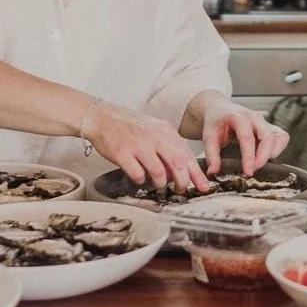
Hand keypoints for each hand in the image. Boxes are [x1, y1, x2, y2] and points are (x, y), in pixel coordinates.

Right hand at [82, 100, 211, 192]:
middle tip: (181, 190)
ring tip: (158, 185)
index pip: (187, 155)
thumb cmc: (129, 126)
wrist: (102, 117)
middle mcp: (154, 137)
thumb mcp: (155, 130)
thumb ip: (168, 147)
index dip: (197, 173)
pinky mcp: (122, 153)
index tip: (203, 186)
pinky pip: (137, 174)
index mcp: (165, 131)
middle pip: (178, 164)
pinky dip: (141, 180)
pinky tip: (140, 178)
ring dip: (161, 183)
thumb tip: (181, 170)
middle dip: (183, 182)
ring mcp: (138, 145)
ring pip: (159, 172)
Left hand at [192, 91, 289, 176]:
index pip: (248, 139)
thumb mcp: (208, 136)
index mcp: (239, 117)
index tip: (248, 172)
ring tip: (258, 163)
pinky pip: (282, 137)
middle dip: (264, 157)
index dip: (249, 157)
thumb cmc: (216, 122)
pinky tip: (265, 156)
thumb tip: (214, 171)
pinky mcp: (270, 127)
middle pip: (268, 138)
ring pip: (279, 137)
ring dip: (272, 153)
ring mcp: (265, 122)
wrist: (221, 109)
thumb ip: (211, 154)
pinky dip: (278, 149)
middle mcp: (255, 118)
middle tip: (253, 171)